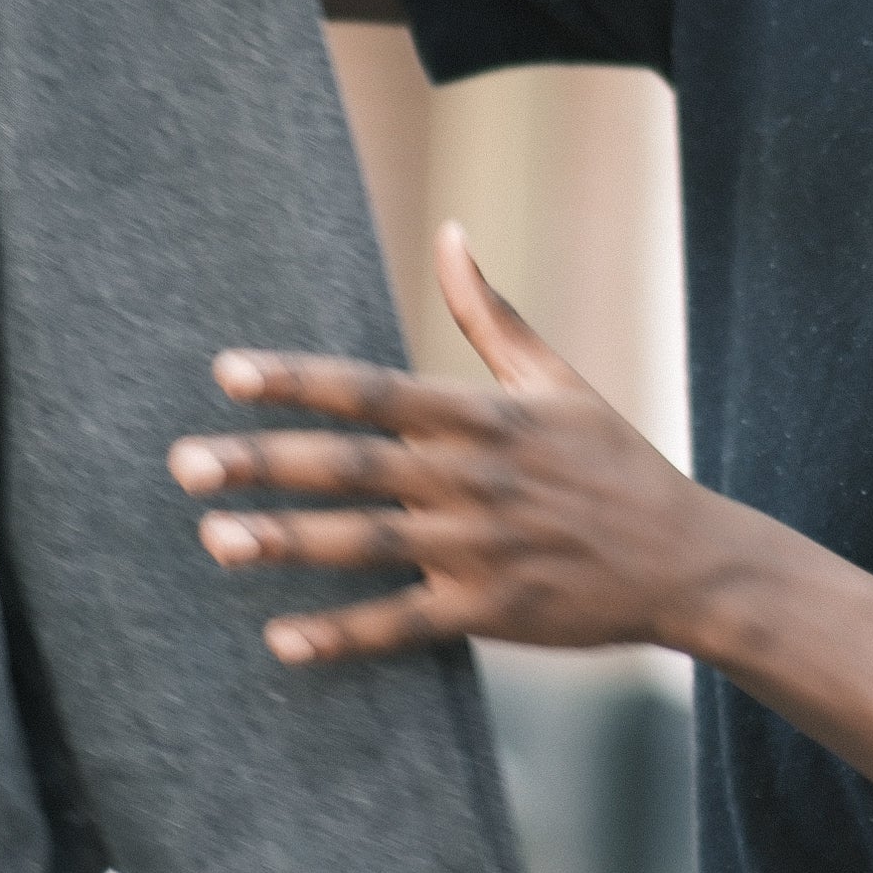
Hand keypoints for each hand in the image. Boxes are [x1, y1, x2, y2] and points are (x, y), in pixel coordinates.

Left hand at [168, 224, 722, 664]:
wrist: (688, 561)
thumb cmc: (616, 464)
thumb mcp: (557, 380)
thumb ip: (490, 313)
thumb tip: (450, 232)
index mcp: (481, 417)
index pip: (372, 391)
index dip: (298, 382)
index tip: (228, 373)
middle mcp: (471, 479)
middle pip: (351, 465)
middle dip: (263, 462)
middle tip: (184, 462)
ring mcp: (478, 549)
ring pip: (364, 543)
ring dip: (286, 541)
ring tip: (214, 538)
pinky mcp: (488, 612)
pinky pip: (401, 624)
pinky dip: (342, 635)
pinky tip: (281, 640)